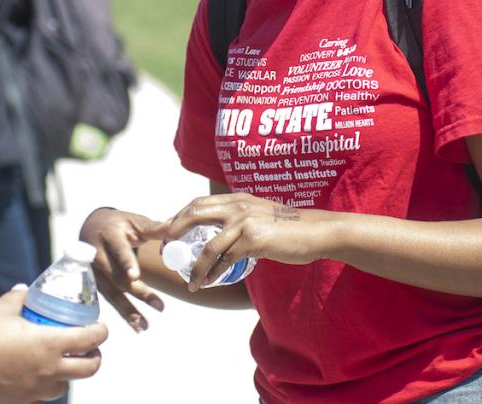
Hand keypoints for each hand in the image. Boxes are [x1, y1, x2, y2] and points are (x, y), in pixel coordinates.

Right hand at [0, 285, 106, 403]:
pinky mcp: (20, 401)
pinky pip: (41, 398)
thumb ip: (18, 298)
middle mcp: (49, 369)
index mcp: (50, 343)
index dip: (101, 332)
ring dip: (69, 375)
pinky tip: (37, 379)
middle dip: (94, 357)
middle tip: (89, 348)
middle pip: (88, 369)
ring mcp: (35, 389)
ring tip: (62, 364)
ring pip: (65, 386)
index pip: (90, 339)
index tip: (101, 327)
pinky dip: (45, 388)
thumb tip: (26, 290)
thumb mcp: (2, 308)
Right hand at [80, 208, 167, 331]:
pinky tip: (136, 326)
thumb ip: (153, 228)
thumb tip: (175, 224)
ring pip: (111, 293)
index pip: (118, 250)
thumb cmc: (119, 224)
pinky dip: (123, 313)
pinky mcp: (95, 284)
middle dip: (137, 292)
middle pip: (116, 277)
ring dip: (128, 311)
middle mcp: (98, 255)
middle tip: (160, 306)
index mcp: (109, 236)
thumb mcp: (134, 221)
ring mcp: (94, 272)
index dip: (126, 263)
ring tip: (145, 326)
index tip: (135, 276)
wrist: (92, 227)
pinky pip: (109, 300)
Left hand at [165, 193, 327, 289]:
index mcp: (237, 198)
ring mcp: (244, 222)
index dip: (177, 218)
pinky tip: (208, 282)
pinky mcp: (253, 240)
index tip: (166, 234)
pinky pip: (225, 260)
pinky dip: (214, 273)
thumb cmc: (289, 228)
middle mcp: (237, 206)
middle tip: (166, 252)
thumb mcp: (260, 214)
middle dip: (173, 234)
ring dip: (195, 267)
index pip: (197, 203)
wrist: (315, 231)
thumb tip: (221, 238)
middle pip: (193, 215)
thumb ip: (241, 220)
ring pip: (207, 246)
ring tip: (190, 282)